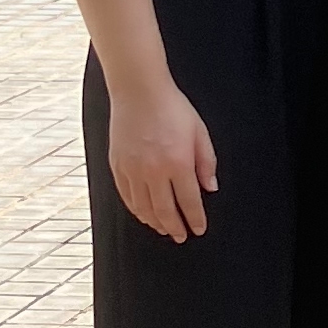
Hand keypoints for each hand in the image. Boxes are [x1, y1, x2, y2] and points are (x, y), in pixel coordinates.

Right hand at [109, 80, 217, 242]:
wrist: (139, 91)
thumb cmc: (172, 108)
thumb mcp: (199, 132)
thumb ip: (207, 162)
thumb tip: (210, 188)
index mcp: (178, 162)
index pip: (188, 201)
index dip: (195, 219)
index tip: (198, 229)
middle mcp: (153, 171)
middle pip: (165, 210)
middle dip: (175, 227)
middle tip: (182, 236)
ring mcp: (133, 170)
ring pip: (143, 208)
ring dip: (155, 223)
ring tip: (164, 229)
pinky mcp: (118, 166)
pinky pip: (127, 196)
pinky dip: (136, 210)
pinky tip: (144, 214)